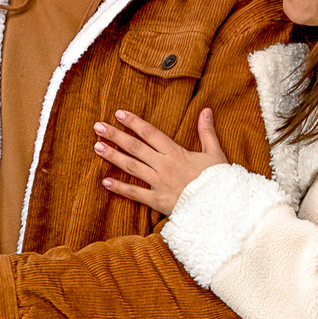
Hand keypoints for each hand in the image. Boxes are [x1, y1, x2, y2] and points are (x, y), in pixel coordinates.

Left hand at [93, 106, 227, 214]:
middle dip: (116, 135)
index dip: (134, 122)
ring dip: (113, 156)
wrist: (221, 208)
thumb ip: (207, 132)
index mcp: (176, 152)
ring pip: (132, 167)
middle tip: (98, 126)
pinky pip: (135, 193)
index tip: (119, 113)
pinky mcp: (158, 201)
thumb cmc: (219, 180)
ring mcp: (159, 183)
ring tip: (96, 146)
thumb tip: (206, 110)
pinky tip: (105, 181)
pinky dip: (119, 188)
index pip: (150, 133)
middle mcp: (164, 165)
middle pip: (135, 147)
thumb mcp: (215, 153)